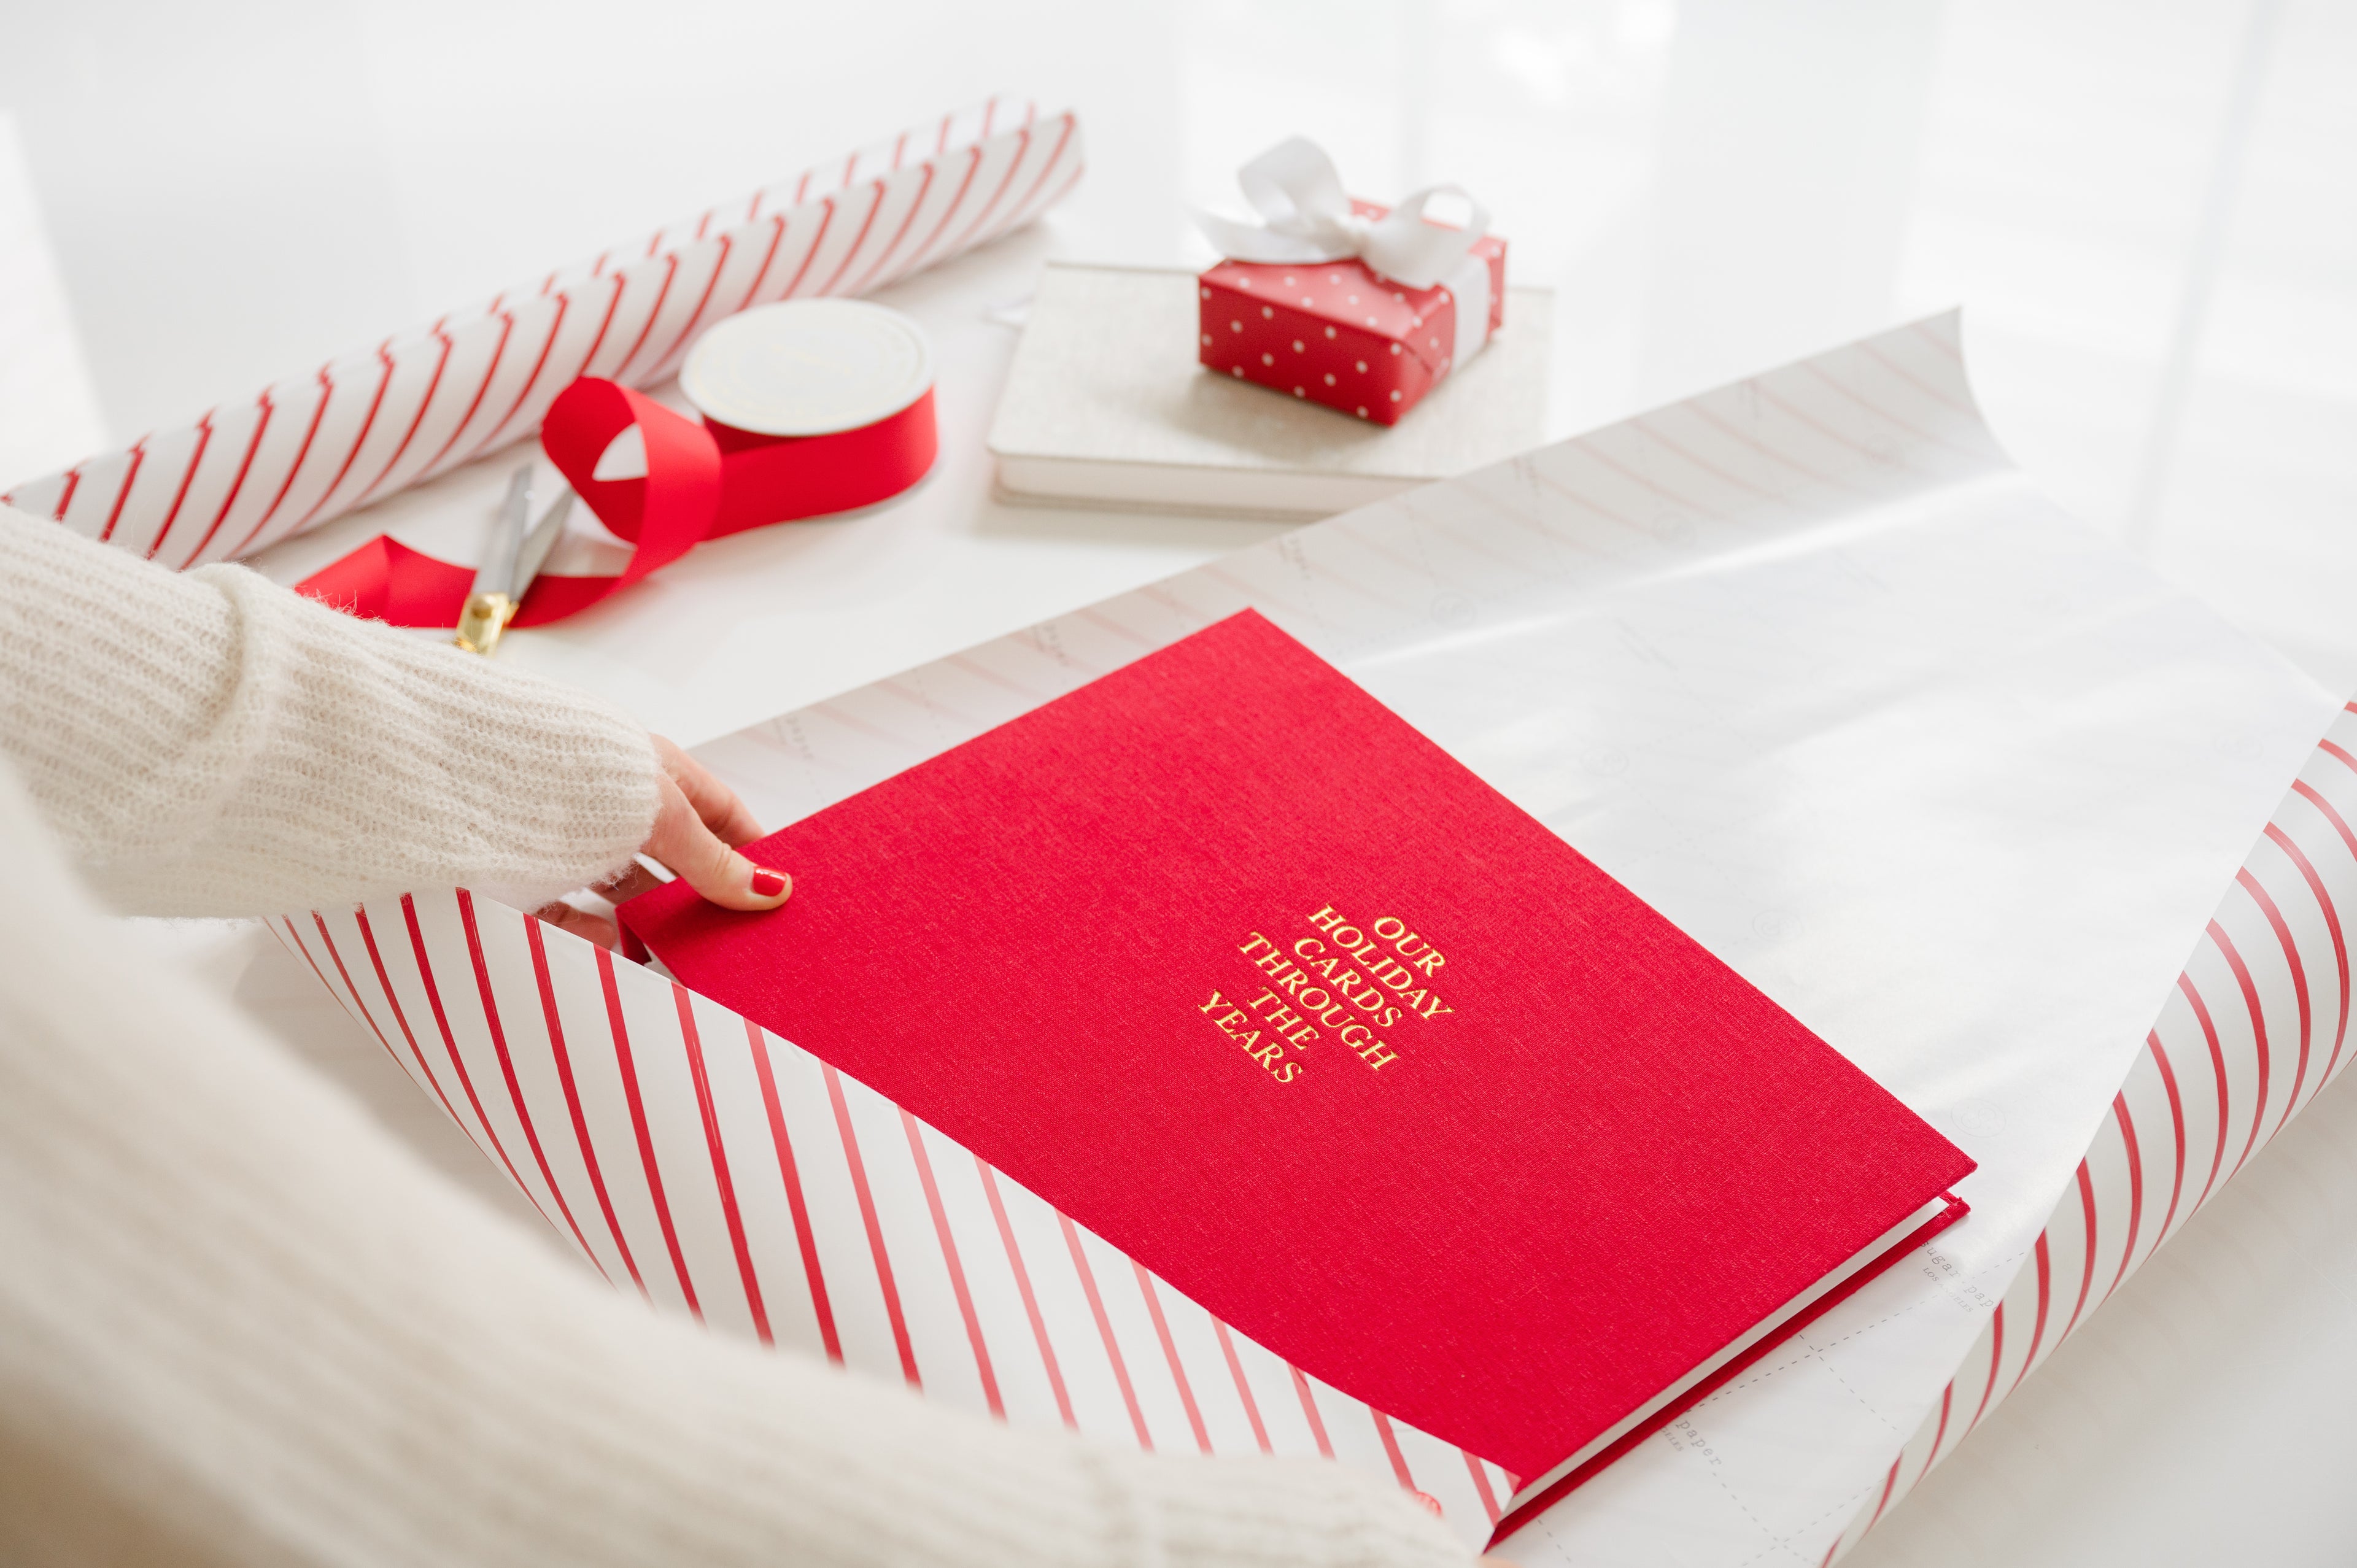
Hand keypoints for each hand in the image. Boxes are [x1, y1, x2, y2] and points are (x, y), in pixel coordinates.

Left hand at [534, 735, 790, 948]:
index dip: (750, 849)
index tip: (778, 893)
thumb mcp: (660, 816)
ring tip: (677, 955)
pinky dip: (595, 937)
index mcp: (653, 772)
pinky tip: (616, 953)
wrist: (459, 777)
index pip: (719, 813)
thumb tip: (772, 890)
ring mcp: (570, 840)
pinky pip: (571, 915)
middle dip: (702, 895)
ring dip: (650, 922)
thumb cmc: (568, 772)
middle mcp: (613, 805)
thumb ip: (712, 860)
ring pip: (622, 890)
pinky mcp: (528, 877)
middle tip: (733, 937)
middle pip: (673, 856)